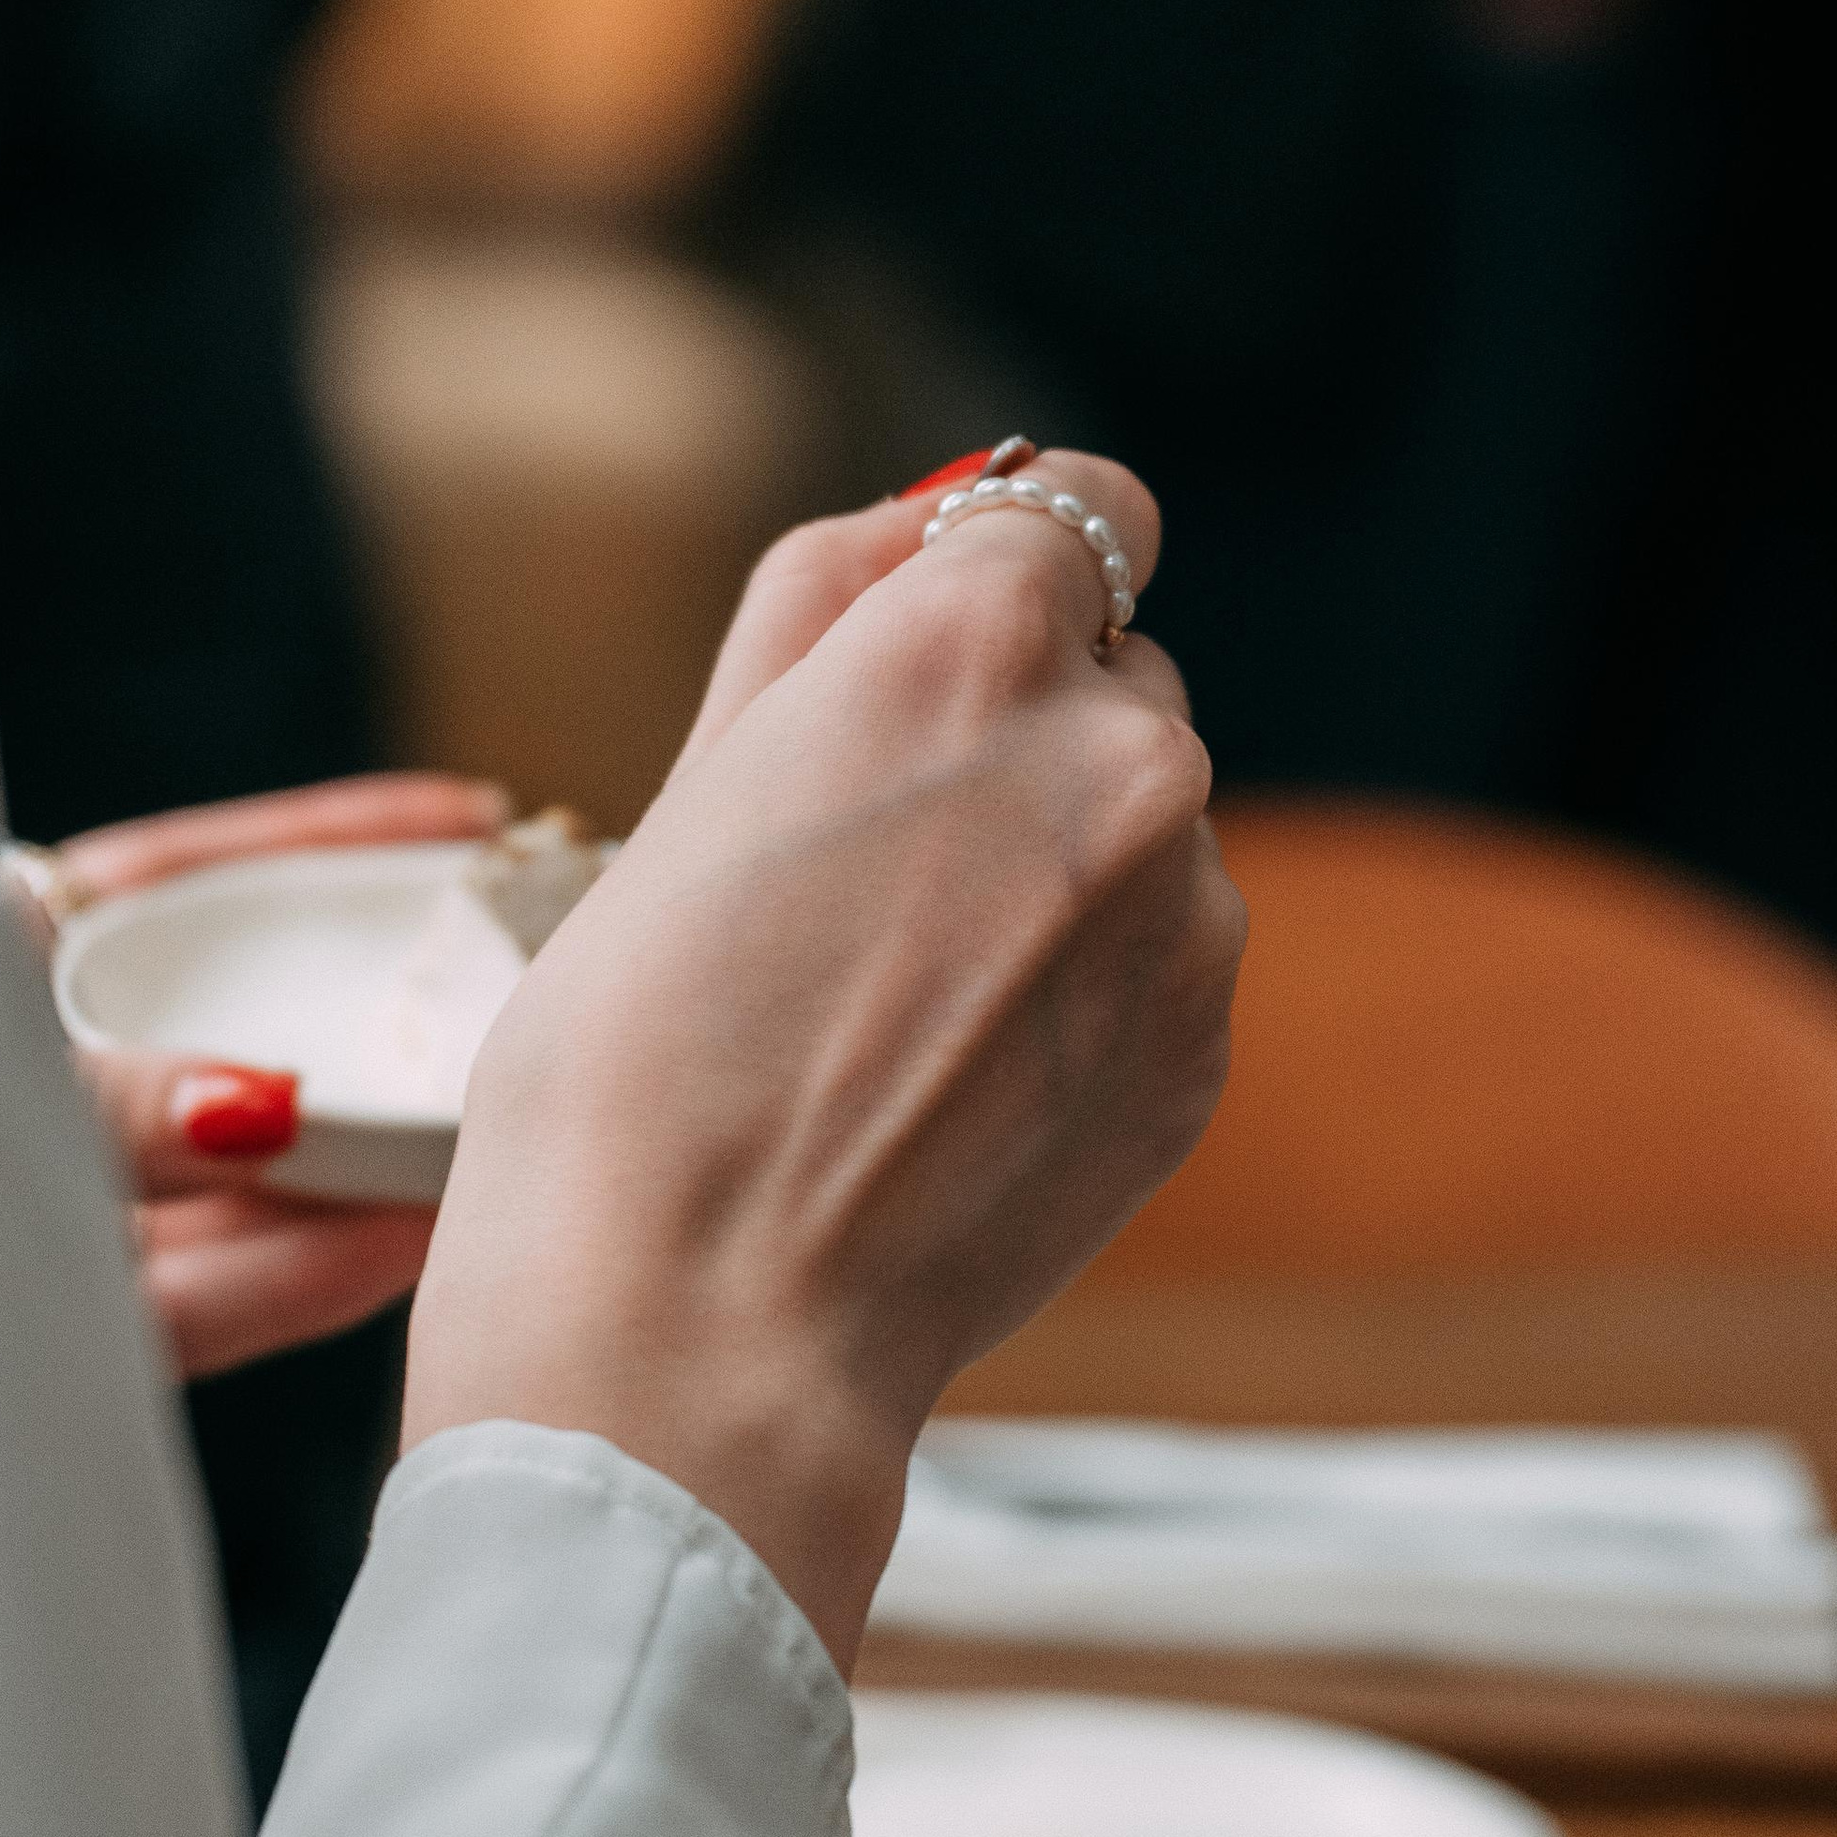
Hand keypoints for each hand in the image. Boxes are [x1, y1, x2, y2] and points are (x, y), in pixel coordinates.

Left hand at [19, 771, 508, 1383]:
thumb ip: (103, 1092)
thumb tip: (263, 1104)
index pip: (194, 873)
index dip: (332, 841)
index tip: (469, 819)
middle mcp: (36, 1083)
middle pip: (249, 1027)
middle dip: (389, 1013)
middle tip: (529, 990)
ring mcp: (61, 1205)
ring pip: (250, 1172)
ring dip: (377, 1153)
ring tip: (503, 1127)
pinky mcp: (76, 1336)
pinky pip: (215, 1297)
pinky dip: (312, 1271)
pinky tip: (415, 1239)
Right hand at [403, 458, 1244, 1661]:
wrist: (698, 1333)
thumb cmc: (635, 1059)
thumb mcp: (694, 776)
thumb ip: (829, 606)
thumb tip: (933, 523)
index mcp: (973, 646)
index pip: (1074, 503)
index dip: (996, 569)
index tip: (943, 647)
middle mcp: (1119, 754)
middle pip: (1109, 673)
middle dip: (1015, 733)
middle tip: (863, 871)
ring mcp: (1185, 916)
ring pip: (1139, 828)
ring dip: (1052, 872)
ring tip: (893, 1003)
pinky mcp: (1201, 1052)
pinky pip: (1155, 965)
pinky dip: (1077, 995)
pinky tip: (950, 1083)